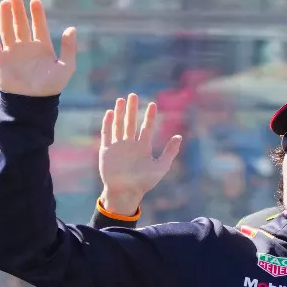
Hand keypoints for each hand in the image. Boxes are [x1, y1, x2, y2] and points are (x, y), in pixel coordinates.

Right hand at [0, 0, 76, 96]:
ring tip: (5, 2)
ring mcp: (12, 53)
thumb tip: (71, 28)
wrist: (32, 103)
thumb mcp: (66, 67)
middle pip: (21, 24)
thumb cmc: (50, 87)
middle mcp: (26, 48)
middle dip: (18, 10)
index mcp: (42, 48)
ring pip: (7, 30)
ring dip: (5, 16)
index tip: (35, 1)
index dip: (36, 13)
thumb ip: (69, 48)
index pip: (38, 26)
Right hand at [98, 93, 182, 215]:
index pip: (146, 127)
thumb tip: (179, 136)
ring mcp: (118, 146)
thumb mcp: (161, 167)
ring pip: (118, 125)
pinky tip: (110, 113)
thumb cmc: (144, 182)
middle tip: (133, 95)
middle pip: (131, 122)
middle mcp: (130, 144)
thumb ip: (169, 152)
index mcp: (143, 147)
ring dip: (119, 113)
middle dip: (132, 109)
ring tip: (121, 100)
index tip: (153, 104)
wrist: (125, 192)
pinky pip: (107, 134)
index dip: (149, 116)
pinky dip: (108, 124)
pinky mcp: (107, 150)